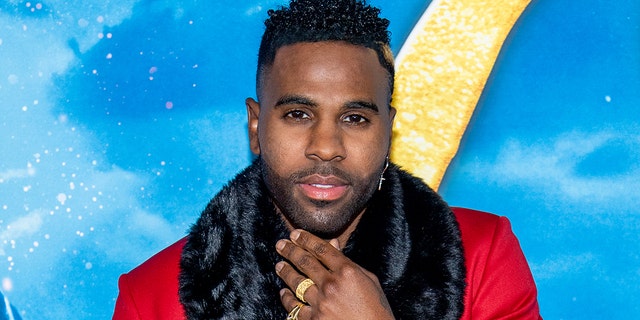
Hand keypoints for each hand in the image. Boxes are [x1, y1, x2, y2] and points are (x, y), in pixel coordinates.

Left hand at [275, 229, 394, 319]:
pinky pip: (294, 306)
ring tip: (279, 265)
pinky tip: (283, 292)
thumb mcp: (369, 281)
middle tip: (280, 244)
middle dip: (290, 250)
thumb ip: (349, 262)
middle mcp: (331, 284)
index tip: (295, 233)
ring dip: (285, 272)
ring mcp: (321, 303)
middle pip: (305, 262)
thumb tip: (333, 244)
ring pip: (296, 282)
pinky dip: (287, 298)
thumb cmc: (377, 310)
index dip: (306, 239)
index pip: (322, 249)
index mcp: (347, 272)